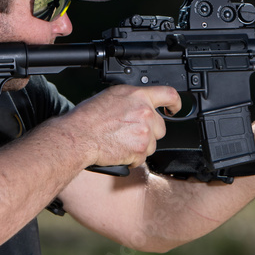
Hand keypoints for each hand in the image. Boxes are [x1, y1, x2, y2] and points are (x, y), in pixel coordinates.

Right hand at [66, 85, 181, 168]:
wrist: (79, 136)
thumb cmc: (88, 117)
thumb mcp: (112, 96)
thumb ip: (132, 100)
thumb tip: (139, 105)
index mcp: (138, 96)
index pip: (168, 94)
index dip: (175, 103)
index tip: (175, 109)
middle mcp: (145, 112)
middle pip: (160, 127)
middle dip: (149, 133)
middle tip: (130, 134)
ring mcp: (145, 131)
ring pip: (152, 145)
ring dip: (140, 147)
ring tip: (120, 142)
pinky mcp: (140, 149)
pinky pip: (142, 158)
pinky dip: (132, 159)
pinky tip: (119, 151)